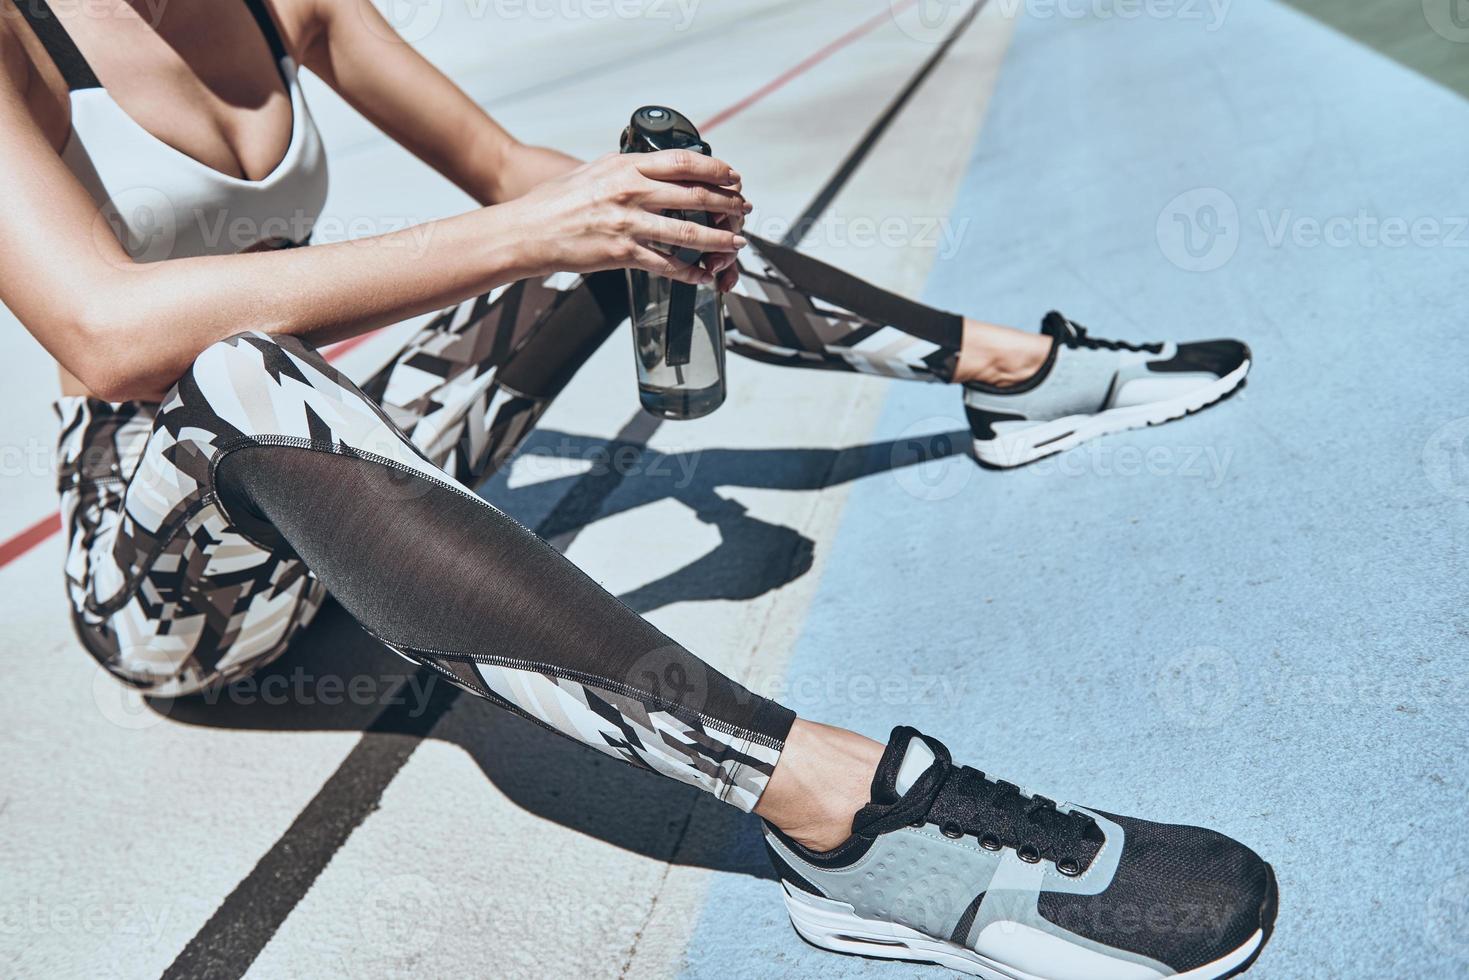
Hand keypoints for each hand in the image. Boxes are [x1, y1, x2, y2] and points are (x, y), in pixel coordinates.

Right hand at [509, 150, 751, 285]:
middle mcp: (631, 190)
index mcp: (626, 166)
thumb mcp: (593, 171)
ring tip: (735, 244)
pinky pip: (667, 264)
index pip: (684, 162)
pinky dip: (690, 272)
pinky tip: (703, 275)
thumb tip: (648, 169)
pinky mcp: (622, 253)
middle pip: (695, 194)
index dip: (716, 169)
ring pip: (688, 231)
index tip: (732, 176)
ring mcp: (628, 222)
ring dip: (718, 240)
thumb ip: (624, 170)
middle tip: (743, 210)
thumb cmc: (553, 203)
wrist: (526, 231)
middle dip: (727, 204)